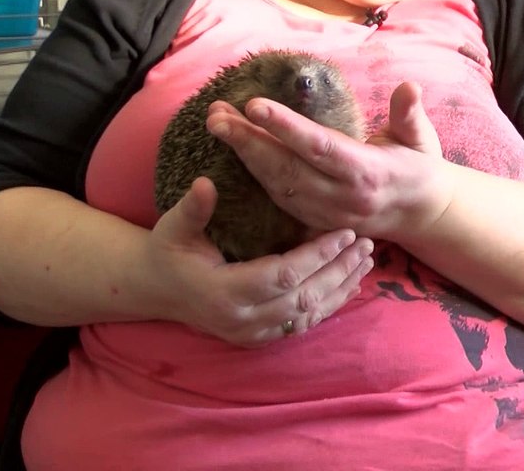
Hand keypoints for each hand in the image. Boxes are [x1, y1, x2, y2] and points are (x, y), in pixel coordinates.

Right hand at [142, 176, 373, 346]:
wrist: (157, 290)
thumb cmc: (168, 250)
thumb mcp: (174, 226)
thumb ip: (193, 208)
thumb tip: (205, 183)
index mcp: (223, 293)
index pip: (281, 276)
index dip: (316, 255)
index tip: (344, 233)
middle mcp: (240, 321)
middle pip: (303, 299)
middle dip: (338, 271)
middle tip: (366, 243)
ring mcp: (251, 334)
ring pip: (308, 316)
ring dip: (341, 288)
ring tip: (366, 260)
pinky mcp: (259, 338)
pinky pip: (302, 325)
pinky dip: (330, 305)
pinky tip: (350, 284)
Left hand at [206, 82, 453, 242]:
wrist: (421, 215)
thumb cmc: (417, 166)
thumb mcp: (421, 138)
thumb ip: (410, 114)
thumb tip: (410, 86)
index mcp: (367, 172)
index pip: (319, 147)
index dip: (285, 127)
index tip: (254, 105)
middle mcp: (342, 197)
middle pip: (287, 168)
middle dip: (247, 141)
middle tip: (216, 115)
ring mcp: (327, 214)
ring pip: (277, 186)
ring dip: (244, 155)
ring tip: (218, 124)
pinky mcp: (315, 223)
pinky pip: (279, 198)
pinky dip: (254, 174)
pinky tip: (236, 149)